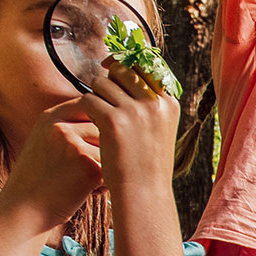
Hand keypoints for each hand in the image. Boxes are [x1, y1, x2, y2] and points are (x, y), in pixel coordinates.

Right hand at [0, 97, 105, 234]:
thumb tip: (109, 117)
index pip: (88, 105)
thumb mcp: (45, 142)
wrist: (23, 212)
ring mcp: (74, 146)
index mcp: (49, 117)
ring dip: (108, 166)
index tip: (97, 142)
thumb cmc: (38, 181)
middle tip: (92, 169)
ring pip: (111, 149)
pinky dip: (107, 183)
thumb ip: (69, 127)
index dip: (100, 123)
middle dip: (105, 149)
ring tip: (90, 182)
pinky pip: (113, 169)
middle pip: (104, 128)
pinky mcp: (88, 167)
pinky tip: (91, 192)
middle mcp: (60, 127)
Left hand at [74, 65, 179, 202]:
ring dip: (95, 97)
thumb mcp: (159, 128)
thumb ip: (148, 100)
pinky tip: (93, 126)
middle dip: (108, 80)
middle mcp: (154, 102)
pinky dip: (86, 110)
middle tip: (104, 100)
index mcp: (169, 102)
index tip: (111, 66)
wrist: (144, 194)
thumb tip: (121, 67)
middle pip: (121, 69)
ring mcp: (135, 110)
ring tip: (100, 119)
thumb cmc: (147, 163)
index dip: (125, 62)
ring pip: (101, 82)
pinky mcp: (113, 121)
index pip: (146, 64)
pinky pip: (88, 99)